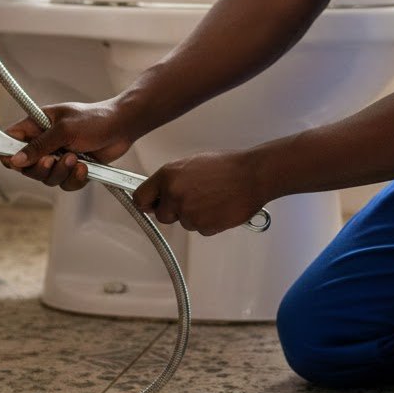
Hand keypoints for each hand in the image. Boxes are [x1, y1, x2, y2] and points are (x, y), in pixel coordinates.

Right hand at [2, 99, 132, 190]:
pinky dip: (75, 179)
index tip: (16, 163)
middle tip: (54, 160)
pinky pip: (65, 184)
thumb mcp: (64, 129)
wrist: (123, 127)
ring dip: (61, 173)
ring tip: (76, 159)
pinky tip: (85, 167)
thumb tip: (16, 160)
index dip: (9, 154)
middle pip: (27, 167)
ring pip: (47, 178)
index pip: (11, 141)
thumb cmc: (95, 119)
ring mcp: (59, 157)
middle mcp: (45, 143)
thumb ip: (40, 145)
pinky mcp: (73, 169)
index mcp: (37, 125)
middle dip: (41, 168)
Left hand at [133, 150, 268, 234]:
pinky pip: (200, 229)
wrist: (252, 176)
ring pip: (184, 223)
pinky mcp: (204, 226)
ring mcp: (188, 213)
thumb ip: (172, 179)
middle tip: (193, 199)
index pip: (141, 198)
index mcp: (168, 176)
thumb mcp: (191, 163)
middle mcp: (174, 195)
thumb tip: (161, 191)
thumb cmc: (227, 166)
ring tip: (212, 198)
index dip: (147, 203)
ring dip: (194, 215)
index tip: (151, 205)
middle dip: (174, 211)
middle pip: (162, 215)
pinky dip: (208, 221)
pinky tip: (219, 207)